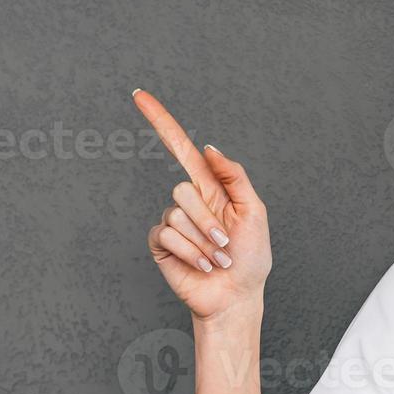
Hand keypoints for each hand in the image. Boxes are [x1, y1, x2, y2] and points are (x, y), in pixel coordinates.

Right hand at [132, 89, 271, 321]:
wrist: (236, 297)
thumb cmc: (251, 258)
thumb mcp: (254, 213)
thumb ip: (234, 177)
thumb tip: (208, 148)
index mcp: (211, 189)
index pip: (180, 148)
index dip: (161, 122)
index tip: (139, 96)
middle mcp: (189, 202)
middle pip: (183, 190)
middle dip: (209, 221)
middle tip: (226, 244)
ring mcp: (173, 223)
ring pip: (177, 215)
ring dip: (204, 242)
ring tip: (218, 259)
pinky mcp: (161, 245)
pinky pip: (167, 235)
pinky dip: (190, 252)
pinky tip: (203, 266)